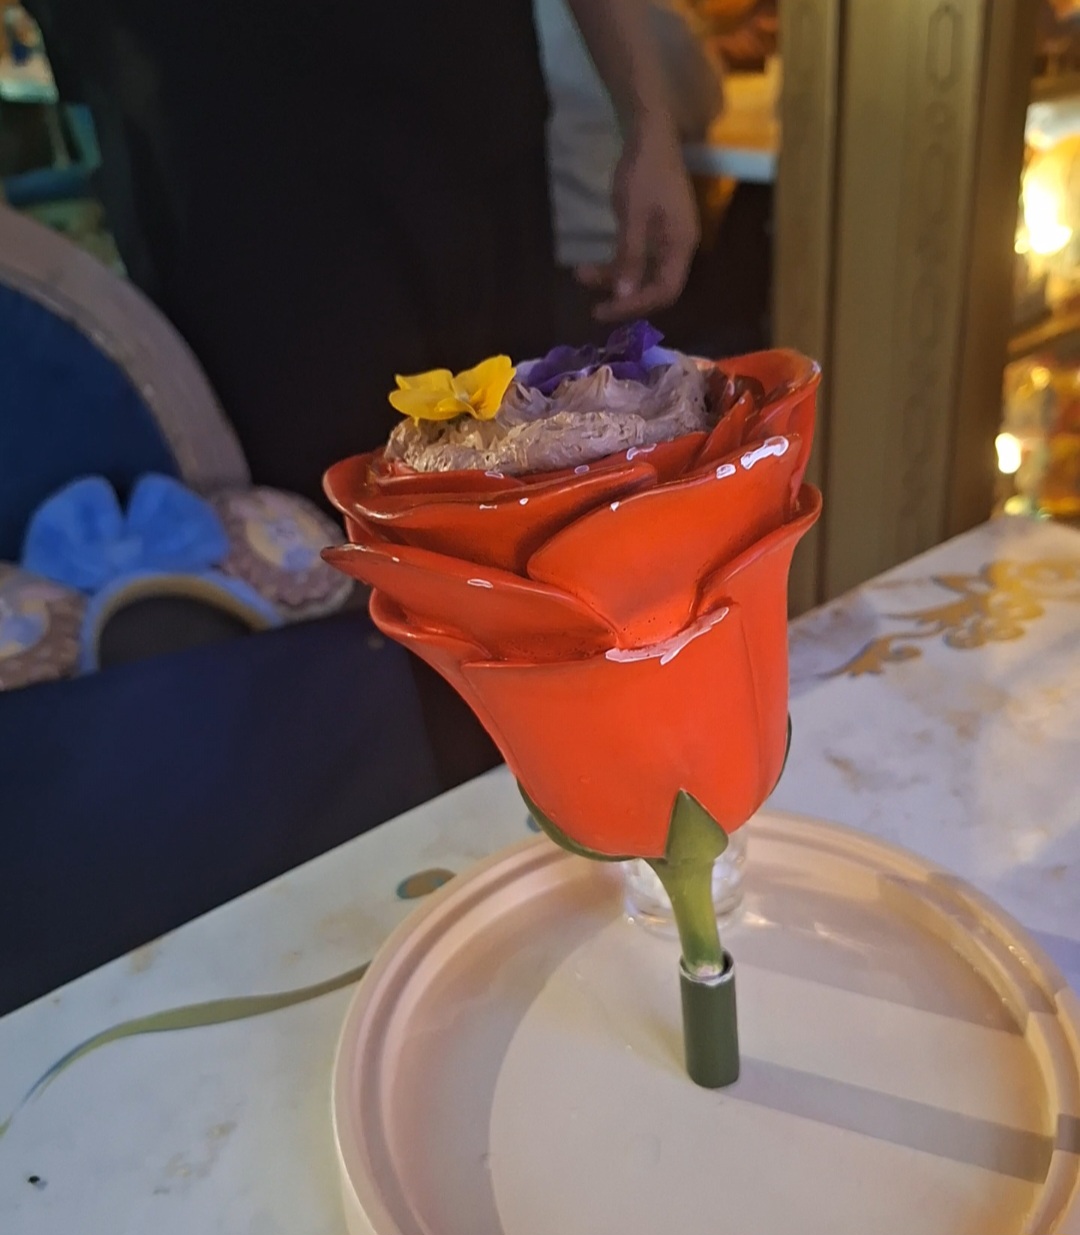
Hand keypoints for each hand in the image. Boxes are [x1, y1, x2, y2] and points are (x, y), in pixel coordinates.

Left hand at [577, 121, 699, 322]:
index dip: (635, 306)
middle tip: (594, 307)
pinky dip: (616, 263)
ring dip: (613, 279)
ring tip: (581, 274)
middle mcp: (679, 246)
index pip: (664, 292)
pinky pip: (638, 257)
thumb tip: (624, 296)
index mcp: (682, 245)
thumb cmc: (644, 170)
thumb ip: (630, 256)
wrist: (649, 131)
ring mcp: (668, 238)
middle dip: (624, 297)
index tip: (604, 311)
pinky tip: (592, 263)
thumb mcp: (633, 214)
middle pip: (655, 287)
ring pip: (643, 273)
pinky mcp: (655, 229)